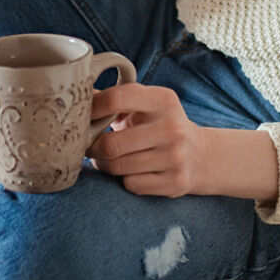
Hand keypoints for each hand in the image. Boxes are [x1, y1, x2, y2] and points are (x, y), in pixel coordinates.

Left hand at [86, 83, 209, 197]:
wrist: (200, 155)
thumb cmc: (160, 125)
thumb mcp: (145, 105)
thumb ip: (114, 99)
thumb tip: (80, 95)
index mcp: (163, 100)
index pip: (117, 98)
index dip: (93, 109)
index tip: (84, 117)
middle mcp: (172, 127)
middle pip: (112, 144)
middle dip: (93, 147)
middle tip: (90, 146)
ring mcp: (176, 156)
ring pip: (119, 167)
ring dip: (105, 165)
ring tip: (107, 159)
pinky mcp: (175, 182)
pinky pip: (131, 184)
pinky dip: (124, 180)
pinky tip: (130, 171)